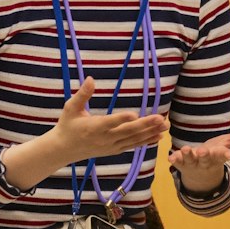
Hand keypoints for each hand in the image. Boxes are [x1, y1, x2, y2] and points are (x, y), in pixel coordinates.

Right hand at [2, 77, 169, 190]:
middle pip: (128, 131)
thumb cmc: (67, 125)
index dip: (122, 119)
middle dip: (146, 125)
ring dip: (150, 133)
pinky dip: (146, 142)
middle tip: (161, 118)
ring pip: (134, 140)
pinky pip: (133, 146)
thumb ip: (82, 94)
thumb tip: (91, 78)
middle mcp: (105, 138)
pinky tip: (158, 137)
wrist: (64, 149)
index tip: (135, 114)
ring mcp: (111, 146)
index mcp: (94, 127)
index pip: (110, 122)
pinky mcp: (115, 150)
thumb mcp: (70, 108)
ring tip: (165, 126)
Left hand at [169, 119, 229, 194]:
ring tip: (185, 149)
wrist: (203, 173)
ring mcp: (194, 163)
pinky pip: (178, 162)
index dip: (227, 155)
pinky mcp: (182, 163)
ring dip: (187, 156)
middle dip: (205, 155)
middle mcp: (206, 161)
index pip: (224, 156)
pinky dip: (175, 160)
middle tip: (203, 151)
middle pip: (206, 159)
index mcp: (219, 157)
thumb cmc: (218, 153)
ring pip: (190, 160)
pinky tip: (171, 157)